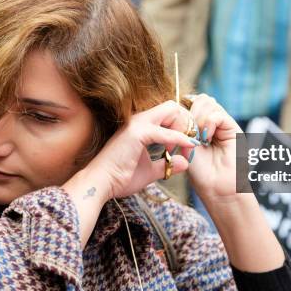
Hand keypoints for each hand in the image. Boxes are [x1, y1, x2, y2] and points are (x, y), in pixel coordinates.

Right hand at [85, 100, 199, 199]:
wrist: (100, 184)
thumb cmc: (120, 177)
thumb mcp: (150, 171)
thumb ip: (167, 164)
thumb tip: (185, 163)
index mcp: (142, 125)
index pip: (169, 112)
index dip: (183, 127)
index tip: (188, 147)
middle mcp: (139, 119)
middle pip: (173, 106)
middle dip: (187, 122)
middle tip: (191, 144)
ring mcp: (137, 124)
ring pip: (171, 110)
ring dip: (185, 128)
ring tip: (188, 147)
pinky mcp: (137, 134)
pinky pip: (165, 132)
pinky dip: (179, 139)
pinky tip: (188, 147)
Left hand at [185, 94, 242, 203]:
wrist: (217, 189)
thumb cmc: (201, 173)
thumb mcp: (186, 144)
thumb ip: (185, 126)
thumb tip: (180, 107)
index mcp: (203, 125)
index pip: (192, 102)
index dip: (182, 111)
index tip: (175, 129)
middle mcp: (214, 122)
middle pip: (200, 99)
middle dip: (188, 113)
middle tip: (186, 134)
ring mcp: (224, 124)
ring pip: (207, 102)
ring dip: (197, 119)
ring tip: (197, 138)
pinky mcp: (234, 129)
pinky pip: (217, 114)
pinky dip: (208, 124)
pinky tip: (206, 139)